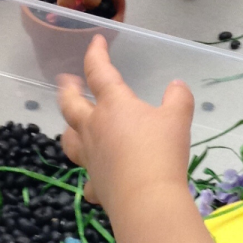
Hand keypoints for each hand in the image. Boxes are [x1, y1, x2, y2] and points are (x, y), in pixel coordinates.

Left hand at [57, 34, 193, 209]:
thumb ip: (178, 99)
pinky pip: (88, 179)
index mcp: (114, 105)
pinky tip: (96, 180)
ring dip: (69, 129)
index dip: (95, 54)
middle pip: (71, 104)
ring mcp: (90, 157)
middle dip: (68, 89)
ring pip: (70, 139)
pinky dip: (91, 177)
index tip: (95, 42)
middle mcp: (94, 128)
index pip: (99, 72)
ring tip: (71, 126)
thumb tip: (177, 85)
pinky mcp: (95, 184)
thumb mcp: (178, 119)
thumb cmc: (161, 152)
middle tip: (64, 80)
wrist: (146, 200)